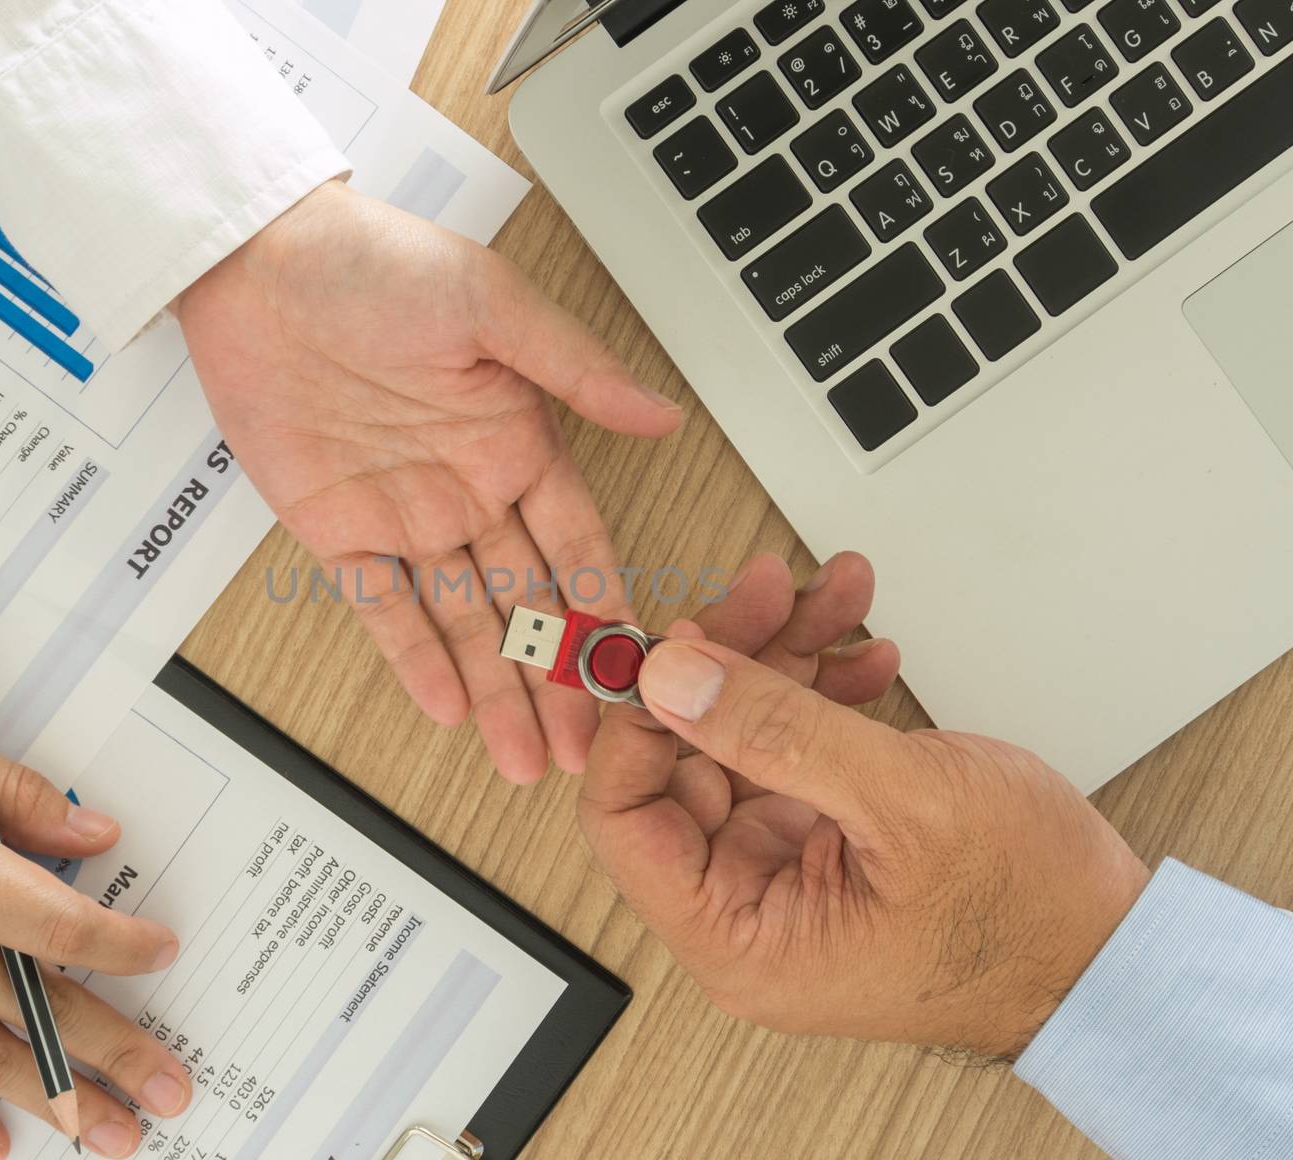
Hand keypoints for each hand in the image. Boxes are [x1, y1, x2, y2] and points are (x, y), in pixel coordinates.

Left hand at [177, 181, 681, 783]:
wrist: (256, 262)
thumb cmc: (376, 263)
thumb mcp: (491, 305)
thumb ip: (576, 370)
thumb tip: (664, 416)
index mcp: (517, 441)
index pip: (576, 545)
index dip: (604, 610)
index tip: (634, 671)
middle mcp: (468, 489)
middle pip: (525, 603)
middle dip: (555, 679)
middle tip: (582, 751)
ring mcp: (402, 517)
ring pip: (460, 622)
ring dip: (493, 690)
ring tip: (524, 760)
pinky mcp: (334, 530)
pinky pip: (379, 607)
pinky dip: (413, 658)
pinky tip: (449, 708)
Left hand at [578, 552, 1150, 1058]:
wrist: (1116, 948)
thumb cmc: (1029, 916)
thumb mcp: (901, 803)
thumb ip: (775, 731)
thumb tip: (668, 677)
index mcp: (738, 937)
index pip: (624, 816)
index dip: (638, 719)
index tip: (673, 641)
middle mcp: (747, 907)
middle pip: (684, 756)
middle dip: (730, 658)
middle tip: (769, 587)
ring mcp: (786, 868)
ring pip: (742, 737)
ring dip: (785, 657)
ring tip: (833, 594)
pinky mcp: (826, 837)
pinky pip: (794, 749)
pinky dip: (823, 692)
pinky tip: (861, 654)